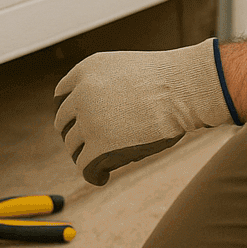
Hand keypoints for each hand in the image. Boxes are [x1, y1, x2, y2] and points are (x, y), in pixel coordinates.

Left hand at [52, 38, 240, 185]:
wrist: (185, 88)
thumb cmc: (167, 81)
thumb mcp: (125, 71)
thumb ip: (104, 88)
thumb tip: (92, 120)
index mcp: (86, 70)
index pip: (61, 97)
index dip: (70, 115)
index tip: (78, 126)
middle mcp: (81, 93)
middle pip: (63, 124)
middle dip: (76, 136)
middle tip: (91, 147)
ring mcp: (88, 119)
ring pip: (73, 147)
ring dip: (86, 155)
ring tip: (102, 162)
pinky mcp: (98, 146)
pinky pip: (85, 166)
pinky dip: (93, 174)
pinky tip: (102, 177)